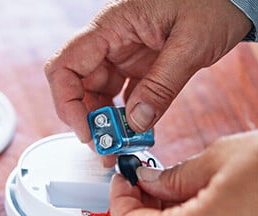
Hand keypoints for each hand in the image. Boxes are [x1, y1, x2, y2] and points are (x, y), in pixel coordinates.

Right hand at [44, 0, 251, 141]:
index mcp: (113, 24)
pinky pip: (123, 96)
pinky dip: (126, 117)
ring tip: (120, 147)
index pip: (65, 66)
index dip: (67, 103)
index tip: (87, 130)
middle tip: (106, 148)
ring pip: (98, 95)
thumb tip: (136, 123)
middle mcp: (111, 39)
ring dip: (105, 123)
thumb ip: (162, 84)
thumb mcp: (192, 43)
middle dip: (88, 120)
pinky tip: (136, 134)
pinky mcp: (140, 64)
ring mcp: (124, 53)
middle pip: (78, 86)